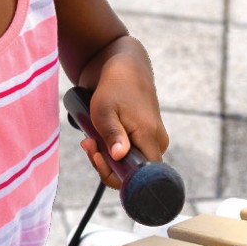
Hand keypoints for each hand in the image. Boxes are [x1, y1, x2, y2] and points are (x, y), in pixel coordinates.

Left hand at [81, 64, 169, 190]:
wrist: (126, 70)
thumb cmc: (113, 88)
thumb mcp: (104, 111)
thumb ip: (112, 135)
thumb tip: (119, 158)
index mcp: (150, 136)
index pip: (140, 175)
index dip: (115, 174)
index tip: (97, 156)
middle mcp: (158, 142)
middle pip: (133, 172)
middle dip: (106, 165)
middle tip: (88, 144)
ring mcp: (154, 140)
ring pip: (129, 163)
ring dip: (106, 158)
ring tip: (89, 139)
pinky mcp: (147, 138)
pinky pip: (129, 154)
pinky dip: (111, 151)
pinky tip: (97, 139)